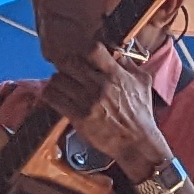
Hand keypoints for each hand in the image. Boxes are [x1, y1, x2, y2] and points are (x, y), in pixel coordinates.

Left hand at [55, 45, 175, 185]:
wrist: (137, 143)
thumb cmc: (141, 114)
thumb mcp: (143, 84)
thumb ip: (130, 65)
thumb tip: (119, 52)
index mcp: (115, 75)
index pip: (92, 50)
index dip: (83, 50)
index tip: (81, 56)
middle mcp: (99, 85)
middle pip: (68, 63)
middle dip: (65, 64)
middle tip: (65, 70)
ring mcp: (87, 102)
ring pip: (58, 80)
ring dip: (57, 81)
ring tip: (61, 84)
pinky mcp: (78, 117)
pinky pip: (54, 99)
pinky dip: (50, 95)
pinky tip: (54, 95)